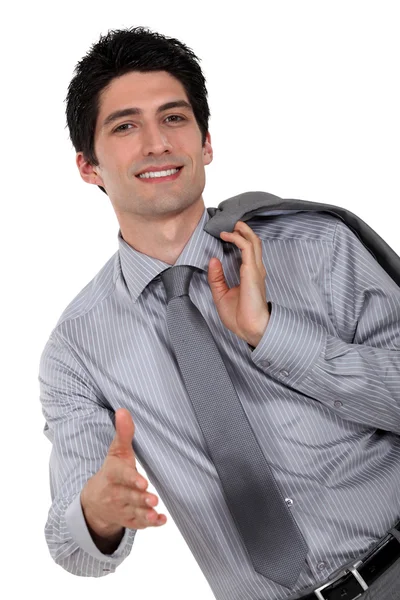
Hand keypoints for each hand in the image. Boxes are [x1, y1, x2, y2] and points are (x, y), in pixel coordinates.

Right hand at [81, 408, 166, 534]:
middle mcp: (115, 493)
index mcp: (112, 475)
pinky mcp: (128, 520)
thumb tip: (123, 410)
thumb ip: (123, 433)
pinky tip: (161, 521)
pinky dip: (149, 524)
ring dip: (145, 513)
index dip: (131, 479)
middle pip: (128, 496)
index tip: (142, 482)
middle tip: (153, 499)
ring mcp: (121, 508)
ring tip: (155, 511)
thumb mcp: (116, 452)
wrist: (95, 502)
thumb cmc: (112, 471)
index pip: (120, 476)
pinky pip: (138, 524)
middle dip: (140, 498)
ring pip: (133, 512)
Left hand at [207, 221, 269, 347]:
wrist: (250, 328)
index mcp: (250, 275)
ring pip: (253, 241)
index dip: (239, 240)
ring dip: (242, 230)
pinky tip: (227, 236)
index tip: (225, 234)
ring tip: (231, 225)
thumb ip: (217, 277)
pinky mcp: (252, 270)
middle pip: (254, 242)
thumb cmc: (239, 317)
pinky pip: (247, 247)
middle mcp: (255, 270)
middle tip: (231, 224)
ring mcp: (256, 269)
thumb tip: (213, 260)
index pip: (248, 252)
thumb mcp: (221, 294)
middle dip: (243, 230)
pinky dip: (237, 238)